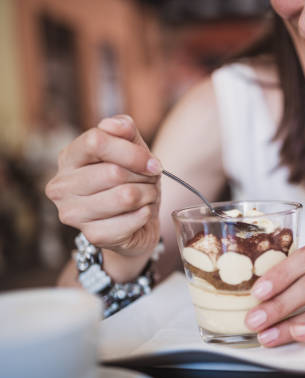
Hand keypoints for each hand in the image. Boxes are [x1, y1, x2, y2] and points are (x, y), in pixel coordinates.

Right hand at [46, 115, 161, 260]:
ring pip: (126, 197)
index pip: (96, 141)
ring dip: (148, 195)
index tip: (152, 162)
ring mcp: (72, 214)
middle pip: (114, 172)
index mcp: (68, 158)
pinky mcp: (93, 236)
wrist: (136, 222)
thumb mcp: (132, 150)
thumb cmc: (132, 181)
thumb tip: (115, 124)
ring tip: (146, 196)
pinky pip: (133, 220)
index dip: (132, 151)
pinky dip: (146, 215)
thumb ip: (125, 131)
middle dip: (143, 177)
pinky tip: (141, 214)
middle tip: (149, 182)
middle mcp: (61, 186)